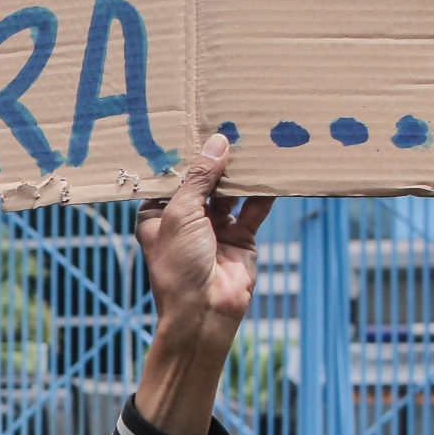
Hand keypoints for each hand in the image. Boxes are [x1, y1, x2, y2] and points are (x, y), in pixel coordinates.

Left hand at [133, 134, 270, 434]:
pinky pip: (255, 208)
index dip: (185, 153)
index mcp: (157, 213)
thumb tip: (217, 142)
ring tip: (255, 139)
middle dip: (217, 157)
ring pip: (231, 191)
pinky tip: (275, 169)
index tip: (198, 121)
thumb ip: (200, 178)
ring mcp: (215, 227)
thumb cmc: (178, 266)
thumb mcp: (181, 214)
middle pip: (204, 179)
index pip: (172, 175)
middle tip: (232, 121)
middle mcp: (185, 218)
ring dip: (242, 171)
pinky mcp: (242, 237)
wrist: (204, 314)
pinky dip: (265, 191)